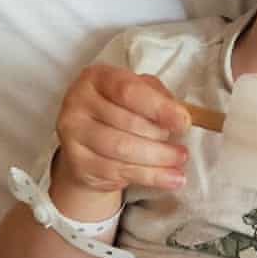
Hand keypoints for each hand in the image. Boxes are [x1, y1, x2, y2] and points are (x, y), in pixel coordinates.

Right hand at [55, 64, 189, 193]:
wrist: (90, 143)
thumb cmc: (123, 111)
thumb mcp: (142, 94)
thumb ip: (160, 98)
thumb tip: (180, 117)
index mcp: (98, 78)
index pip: (128, 91)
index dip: (159, 108)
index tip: (183, 123)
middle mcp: (78, 102)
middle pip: (127, 123)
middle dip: (161, 138)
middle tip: (182, 150)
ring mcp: (73, 133)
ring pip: (122, 150)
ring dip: (158, 159)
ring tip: (179, 163)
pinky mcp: (76, 162)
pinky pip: (116, 171)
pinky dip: (149, 176)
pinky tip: (169, 179)